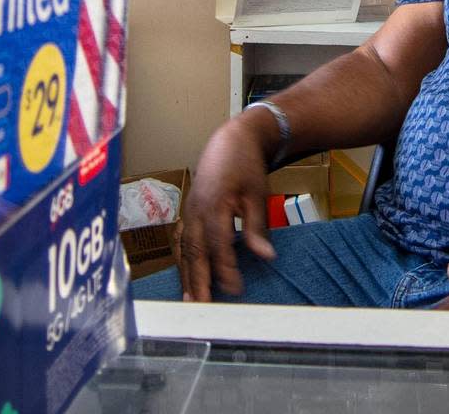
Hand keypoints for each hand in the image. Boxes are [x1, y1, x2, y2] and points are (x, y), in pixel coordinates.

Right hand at [179, 118, 276, 301]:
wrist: (230, 140)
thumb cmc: (246, 166)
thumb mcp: (258, 194)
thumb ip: (257, 227)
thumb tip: (266, 257)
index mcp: (215, 204)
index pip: (219, 245)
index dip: (225, 269)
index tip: (236, 290)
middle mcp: (196, 210)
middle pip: (195, 252)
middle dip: (198, 281)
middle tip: (202, 309)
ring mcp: (189, 210)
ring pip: (185, 249)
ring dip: (187, 276)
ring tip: (190, 301)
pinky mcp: (188, 211)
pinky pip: (182, 240)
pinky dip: (184, 261)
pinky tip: (187, 277)